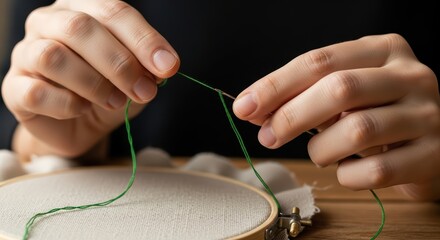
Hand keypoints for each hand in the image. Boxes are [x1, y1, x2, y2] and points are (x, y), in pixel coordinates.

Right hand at [1, 0, 179, 158]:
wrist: (80, 126)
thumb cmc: (109, 92)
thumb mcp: (136, 78)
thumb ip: (147, 69)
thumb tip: (161, 67)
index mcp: (82, 9)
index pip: (113, 11)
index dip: (144, 39)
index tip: (168, 66)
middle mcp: (50, 23)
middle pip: (80, 28)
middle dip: (120, 63)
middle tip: (145, 91)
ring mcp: (26, 53)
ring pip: (53, 56)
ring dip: (94, 83)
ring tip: (116, 102)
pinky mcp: (14, 87)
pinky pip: (36, 92)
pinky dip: (67, 105)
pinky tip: (83, 110)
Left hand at [233, 34, 439, 199]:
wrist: (431, 144)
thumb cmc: (377, 114)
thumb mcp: (344, 95)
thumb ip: (302, 97)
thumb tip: (253, 109)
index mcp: (383, 50)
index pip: (319, 61)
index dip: (276, 85)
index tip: (245, 106)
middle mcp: (411, 75)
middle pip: (339, 89)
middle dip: (291, 116)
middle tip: (268, 136)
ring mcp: (427, 114)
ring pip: (357, 130)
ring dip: (321, 149)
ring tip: (318, 154)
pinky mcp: (434, 154)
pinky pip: (377, 171)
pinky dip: (348, 176)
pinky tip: (346, 170)